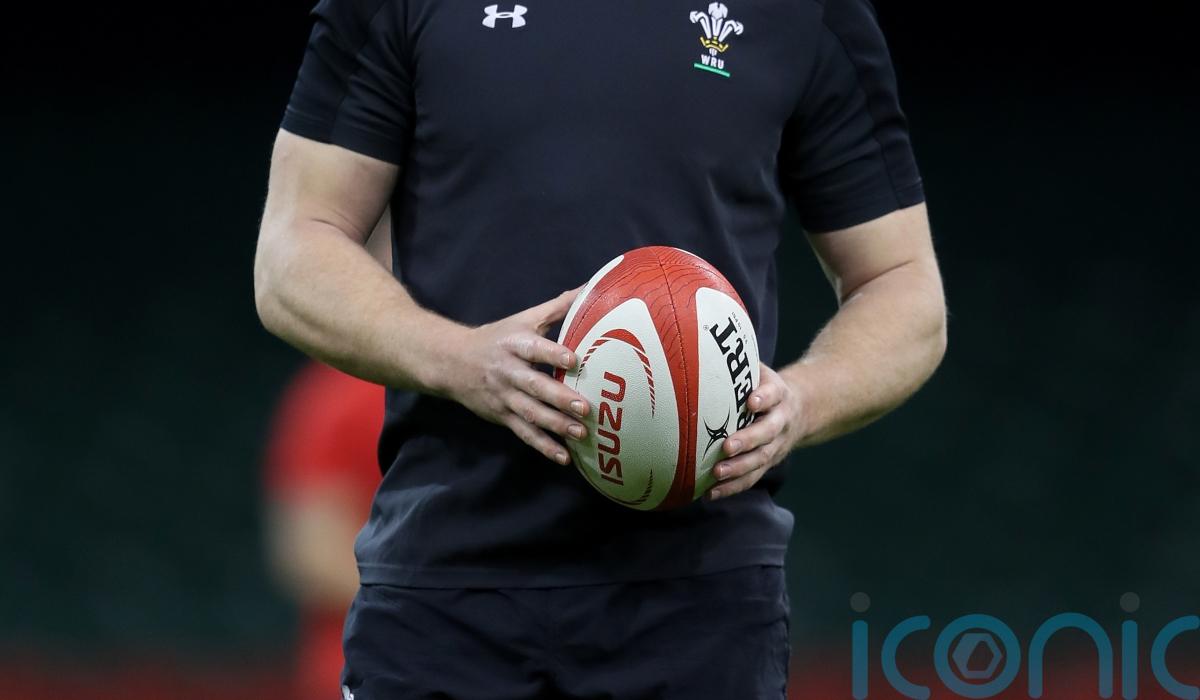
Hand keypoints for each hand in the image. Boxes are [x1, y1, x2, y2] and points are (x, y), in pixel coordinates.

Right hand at [444, 288, 589, 464]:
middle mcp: (508, 372)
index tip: (574, 360)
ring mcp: (504, 397)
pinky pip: (524, 433)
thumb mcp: (522, 319)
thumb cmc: (496, 338)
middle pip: (534, 386)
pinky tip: (562, 457)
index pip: (534, 349)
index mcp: (514, 344)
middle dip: (559, 398)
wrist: (451, 363)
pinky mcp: (502, 416)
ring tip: (579, 433)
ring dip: (555, 425)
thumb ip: (557, 307)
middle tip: (585, 407)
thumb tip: (590, 288)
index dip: (553, 354)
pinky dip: (542, 446)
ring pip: (531, 413)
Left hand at [707, 364, 802, 500]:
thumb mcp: (760, 369)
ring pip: (761, 460)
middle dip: (748, 440)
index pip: (774, 393)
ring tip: (716, 473)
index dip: (764, 397)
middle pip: (768, 432)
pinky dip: (733, 487)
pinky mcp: (769, 462)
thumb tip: (697, 343)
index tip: (751, 400)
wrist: (803, 408)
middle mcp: (781, 421)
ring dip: (739, 469)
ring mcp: (777, 445)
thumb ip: (738, 363)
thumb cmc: (765, 385)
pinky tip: (711, 493)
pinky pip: (752, 477)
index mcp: (779, 394)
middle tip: (727, 446)